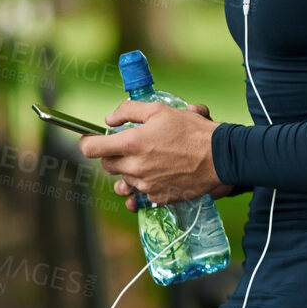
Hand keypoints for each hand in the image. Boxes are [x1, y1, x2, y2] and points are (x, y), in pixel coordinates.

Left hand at [79, 100, 234, 209]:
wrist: (219, 157)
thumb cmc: (192, 131)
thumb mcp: (160, 110)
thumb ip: (129, 111)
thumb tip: (110, 120)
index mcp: (132, 144)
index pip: (91, 149)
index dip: (88, 143)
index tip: (91, 140)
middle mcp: (134, 167)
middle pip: (107, 166)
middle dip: (114, 155)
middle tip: (131, 145)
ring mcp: (146, 185)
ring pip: (125, 179)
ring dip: (130, 170)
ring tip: (149, 159)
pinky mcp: (158, 197)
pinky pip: (142, 192)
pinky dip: (146, 182)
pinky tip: (161, 171)